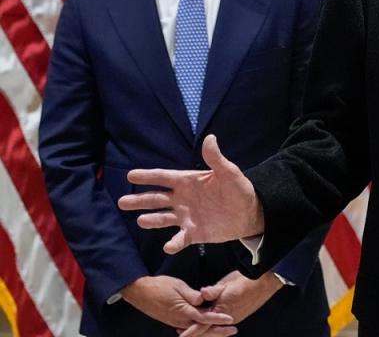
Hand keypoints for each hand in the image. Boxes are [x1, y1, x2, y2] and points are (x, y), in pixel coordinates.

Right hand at [118, 135, 263, 253]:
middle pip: (157, 198)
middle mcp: (183, 199)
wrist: (250, 213)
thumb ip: (216, 158)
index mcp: (188, 182)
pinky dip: (174, 243)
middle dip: (140, 200)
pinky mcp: (193, 233)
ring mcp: (186, 217)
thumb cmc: (239, 190)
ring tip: (139, 221)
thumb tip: (210, 138)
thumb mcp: (229, 173)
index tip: (130, 175)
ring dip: (151, 220)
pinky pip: (180, 238)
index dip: (148, 176)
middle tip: (121, 202)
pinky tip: (168, 246)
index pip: (164, 177)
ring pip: (163, 218)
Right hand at [120, 275, 233, 329]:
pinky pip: (188, 327)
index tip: (230, 319)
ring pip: (196, 329)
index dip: (218, 318)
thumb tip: (203, 300)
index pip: (204, 317)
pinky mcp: (172, 321)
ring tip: (223, 330)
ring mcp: (175, 322)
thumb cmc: (159, 286)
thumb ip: (192, 295)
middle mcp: (179, 320)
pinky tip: (206, 327)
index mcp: (182, 311)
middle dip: (218, 330)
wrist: (140, 292)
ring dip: (210, 330)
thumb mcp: (178, 286)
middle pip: (202, 328)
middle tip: (233, 330)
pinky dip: (199, 328)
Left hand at [178, 270, 282, 336]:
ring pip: (215, 327)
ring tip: (191, 329)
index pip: (202, 325)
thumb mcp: (226, 285)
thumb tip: (202, 293)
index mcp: (221, 312)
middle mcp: (227, 319)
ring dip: (205, 329)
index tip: (182, 335)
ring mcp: (233, 318)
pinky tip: (209, 321)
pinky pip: (222, 323)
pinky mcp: (237, 315)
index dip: (191, 331)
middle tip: (183, 334)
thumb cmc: (245, 282)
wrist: (263, 283)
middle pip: (208, 330)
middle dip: (196, 332)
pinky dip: (214, 325)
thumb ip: (213, 291)